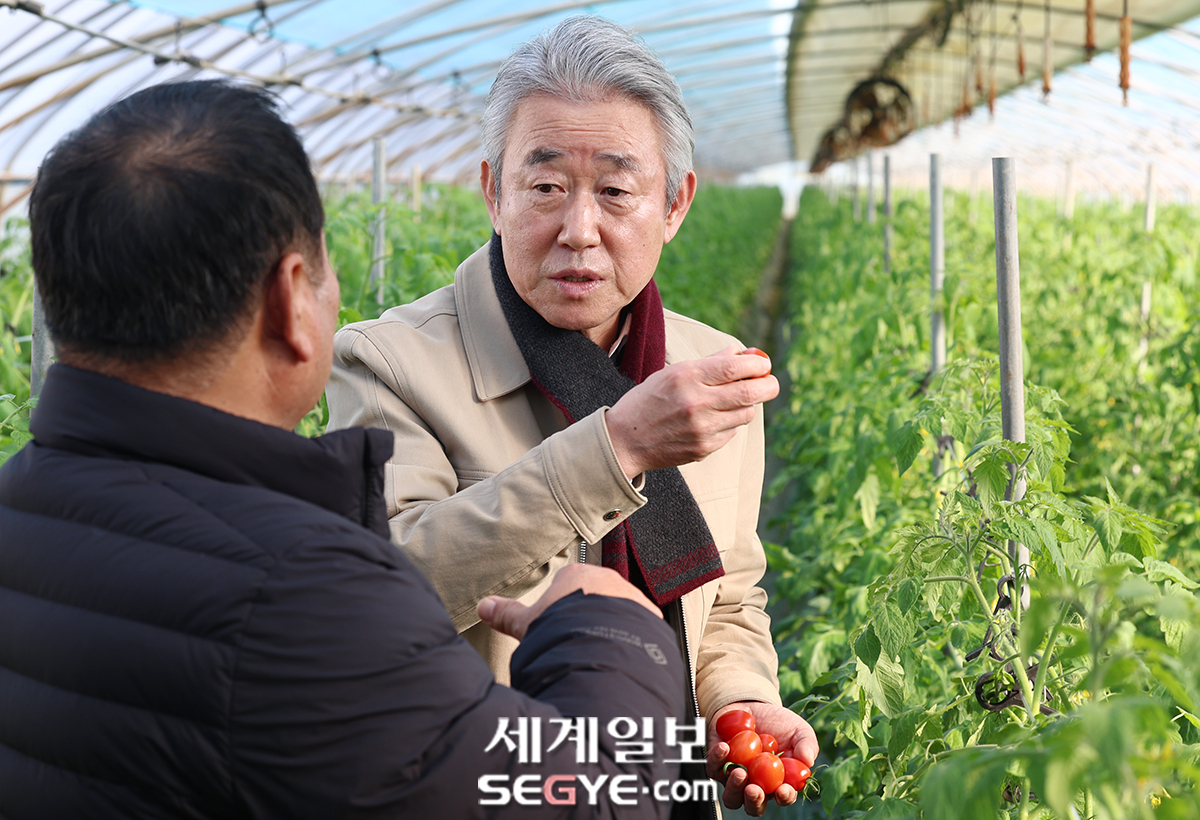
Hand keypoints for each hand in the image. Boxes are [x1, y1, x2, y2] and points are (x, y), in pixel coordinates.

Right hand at [477, 563, 660, 639]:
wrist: (600, 651)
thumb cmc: (561, 633)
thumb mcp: (526, 624)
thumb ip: (506, 614)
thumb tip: (485, 606)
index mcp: (577, 575)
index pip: (568, 583)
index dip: (561, 605)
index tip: (559, 621)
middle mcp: (608, 581)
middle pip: (596, 596)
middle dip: (587, 616)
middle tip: (576, 640)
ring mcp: (632, 599)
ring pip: (620, 611)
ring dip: (610, 628)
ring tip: (595, 654)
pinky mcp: (650, 621)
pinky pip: (640, 629)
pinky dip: (630, 641)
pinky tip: (616, 659)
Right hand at [605, 345, 778, 478]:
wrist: (624, 441)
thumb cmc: (648, 400)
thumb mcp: (673, 373)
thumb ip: (709, 363)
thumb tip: (740, 352)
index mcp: (687, 376)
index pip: (735, 367)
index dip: (757, 363)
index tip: (763, 362)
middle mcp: (696, 402)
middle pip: (750, 392)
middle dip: (768, 385)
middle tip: (770, 382)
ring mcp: (702, 428)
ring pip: (746, 413)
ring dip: (746, 405)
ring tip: (729, 401)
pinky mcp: (704, 448)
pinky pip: (732, 432)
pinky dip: (729, 423)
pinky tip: (710, 420)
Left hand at [706, 702, 818, 816]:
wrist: (751, 705)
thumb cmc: (778, 722)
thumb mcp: (798, 730)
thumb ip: (807, 745)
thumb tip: (808, 760)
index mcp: (779, 783)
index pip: (783, 797)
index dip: (784, 797)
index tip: (784, 790)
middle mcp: (756, 785)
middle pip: (753, 806)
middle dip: (754, 801)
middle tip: (754, 789)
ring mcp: (735, 778)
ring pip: (731, 797)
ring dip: (734, 788)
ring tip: (740, 772)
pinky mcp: (717, 765)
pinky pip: (713, 769)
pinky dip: (717, 760)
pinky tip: (724, 747)